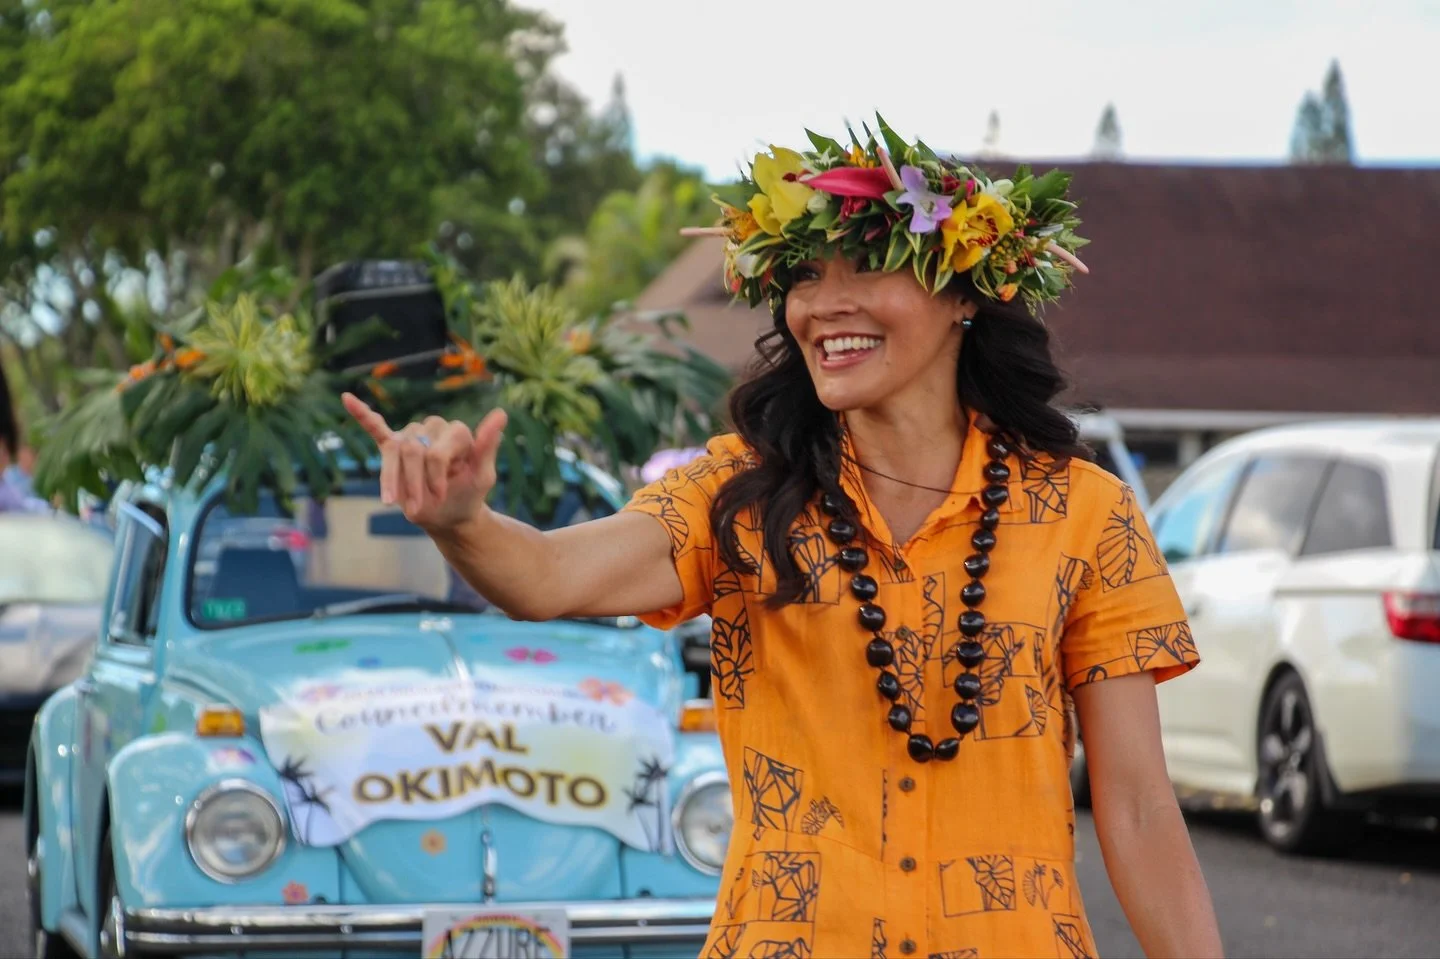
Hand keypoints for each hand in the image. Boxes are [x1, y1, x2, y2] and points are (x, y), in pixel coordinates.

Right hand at [342, 392, 507, 532]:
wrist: (449, 516)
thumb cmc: (468, 495)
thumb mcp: (482, 476)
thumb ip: (488, 445)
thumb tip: (501, 413)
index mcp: (457, 433)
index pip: (437, 451)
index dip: (435, 476)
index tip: (439, 496)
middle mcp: (434, 428)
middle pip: (413, 452)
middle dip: (414, 483)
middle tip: (418, 508)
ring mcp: (412, 436)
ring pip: (395, 452)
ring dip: (392, 480)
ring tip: (393, 503)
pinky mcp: (393, 445)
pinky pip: (375, 427)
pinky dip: (361, 413)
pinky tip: (346, 398)